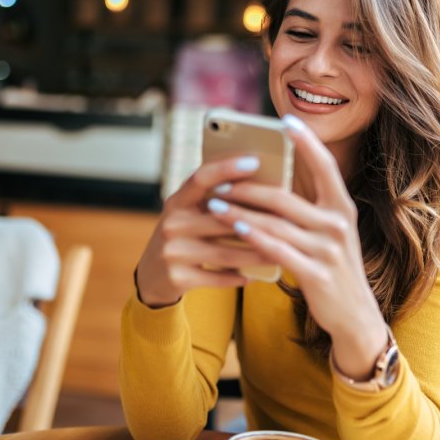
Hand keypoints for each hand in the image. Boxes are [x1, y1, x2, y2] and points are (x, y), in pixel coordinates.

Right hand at [136, 155, 275, 307]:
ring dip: (256, 254)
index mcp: (177, 201)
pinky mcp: (177, 278)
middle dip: (256, 222)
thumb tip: (262, 185)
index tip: (254, 161)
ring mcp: (172, 252)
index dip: (226, 167)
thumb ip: (214, 201)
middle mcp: (171, 223)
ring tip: (280, 252)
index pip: (201, 177)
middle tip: (287, 220)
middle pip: (221, 219)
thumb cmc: (184, 236)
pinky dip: (239, 277)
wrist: (152, 276)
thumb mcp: (190, 214)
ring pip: (225, 252)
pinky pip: (218, 277)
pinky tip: (255, 276)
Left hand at [207, 115, 387, 378]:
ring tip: (215, 203)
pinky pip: (277, 250)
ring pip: (276, 224)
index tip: (286, 120)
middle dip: (249, 186)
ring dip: (241, 212)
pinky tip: (234, 229)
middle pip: (286, 197)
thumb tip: (278, 175)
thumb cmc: (334, 265)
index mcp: (342, 207)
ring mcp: (328, 250)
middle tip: (220, 178)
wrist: (355, 315)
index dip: (306, 142)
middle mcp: (338, 224)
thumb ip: (310, 204)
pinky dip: (253, 238)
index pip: (325, 166)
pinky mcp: (316, 273)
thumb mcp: (330, 231)